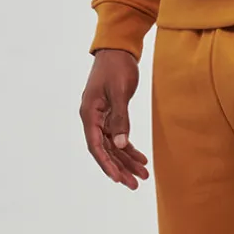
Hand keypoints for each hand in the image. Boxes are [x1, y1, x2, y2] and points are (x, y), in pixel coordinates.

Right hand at [80, 48, 149, 189]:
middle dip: (120, 168)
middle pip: (105, 150)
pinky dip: (129, 148)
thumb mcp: (120, 92)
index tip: (119, 179)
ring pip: (113, 146)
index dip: (107, 164)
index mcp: (89, 114)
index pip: (96, 146)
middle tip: (136, 184)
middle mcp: (92, 118)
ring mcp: (101, 117)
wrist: (118, 49)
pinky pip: (118, 137)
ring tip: (143, 175)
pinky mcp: (110, 114)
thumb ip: (120, 118)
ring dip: (127, 161)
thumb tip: (121, 144)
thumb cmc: (117, 67)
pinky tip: (141, 158)